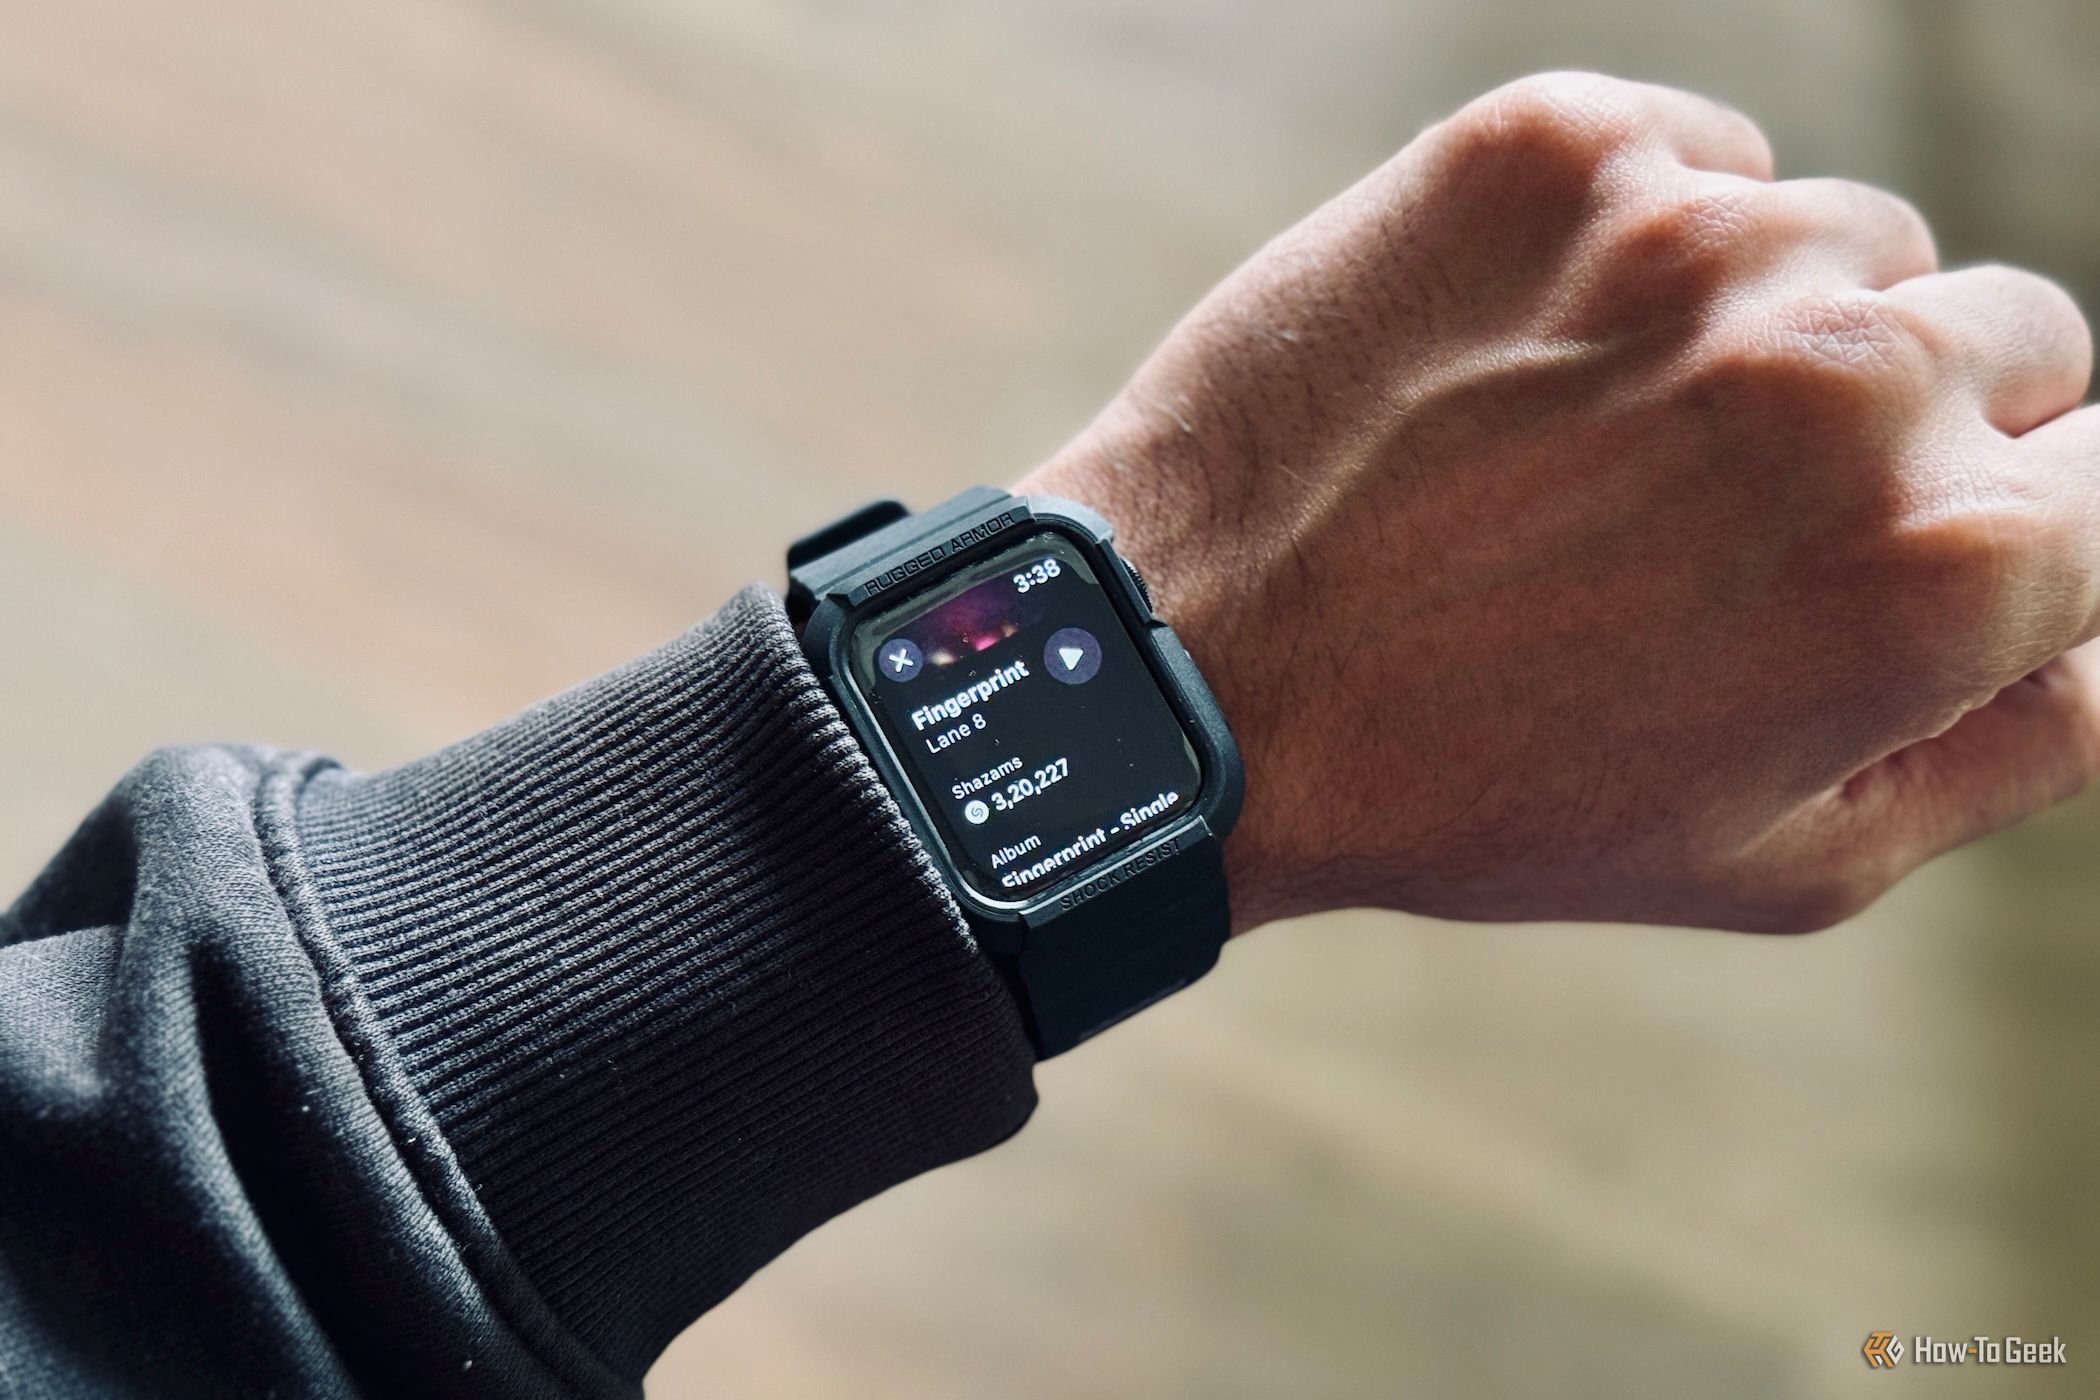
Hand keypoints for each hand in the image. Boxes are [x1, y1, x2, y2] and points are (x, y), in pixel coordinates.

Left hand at [1018, 72, 2099, 934]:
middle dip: (1918, 424)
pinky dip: (1651, 242)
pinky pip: (1701, 158)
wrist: (1193, 673)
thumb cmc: (1476, 793)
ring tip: (1609, 445)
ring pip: (1854, 238)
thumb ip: (2013, 744)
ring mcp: (1701, 238)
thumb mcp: (1782, 865)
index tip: (1916, 543)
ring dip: (1777, 326)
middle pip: (2019, 336)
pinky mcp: (1558, 149)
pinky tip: (1539, 356)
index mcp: (1943, 569)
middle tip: (1736, 511)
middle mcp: (1855, 375)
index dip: (2026, 522)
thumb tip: (2098, 628)